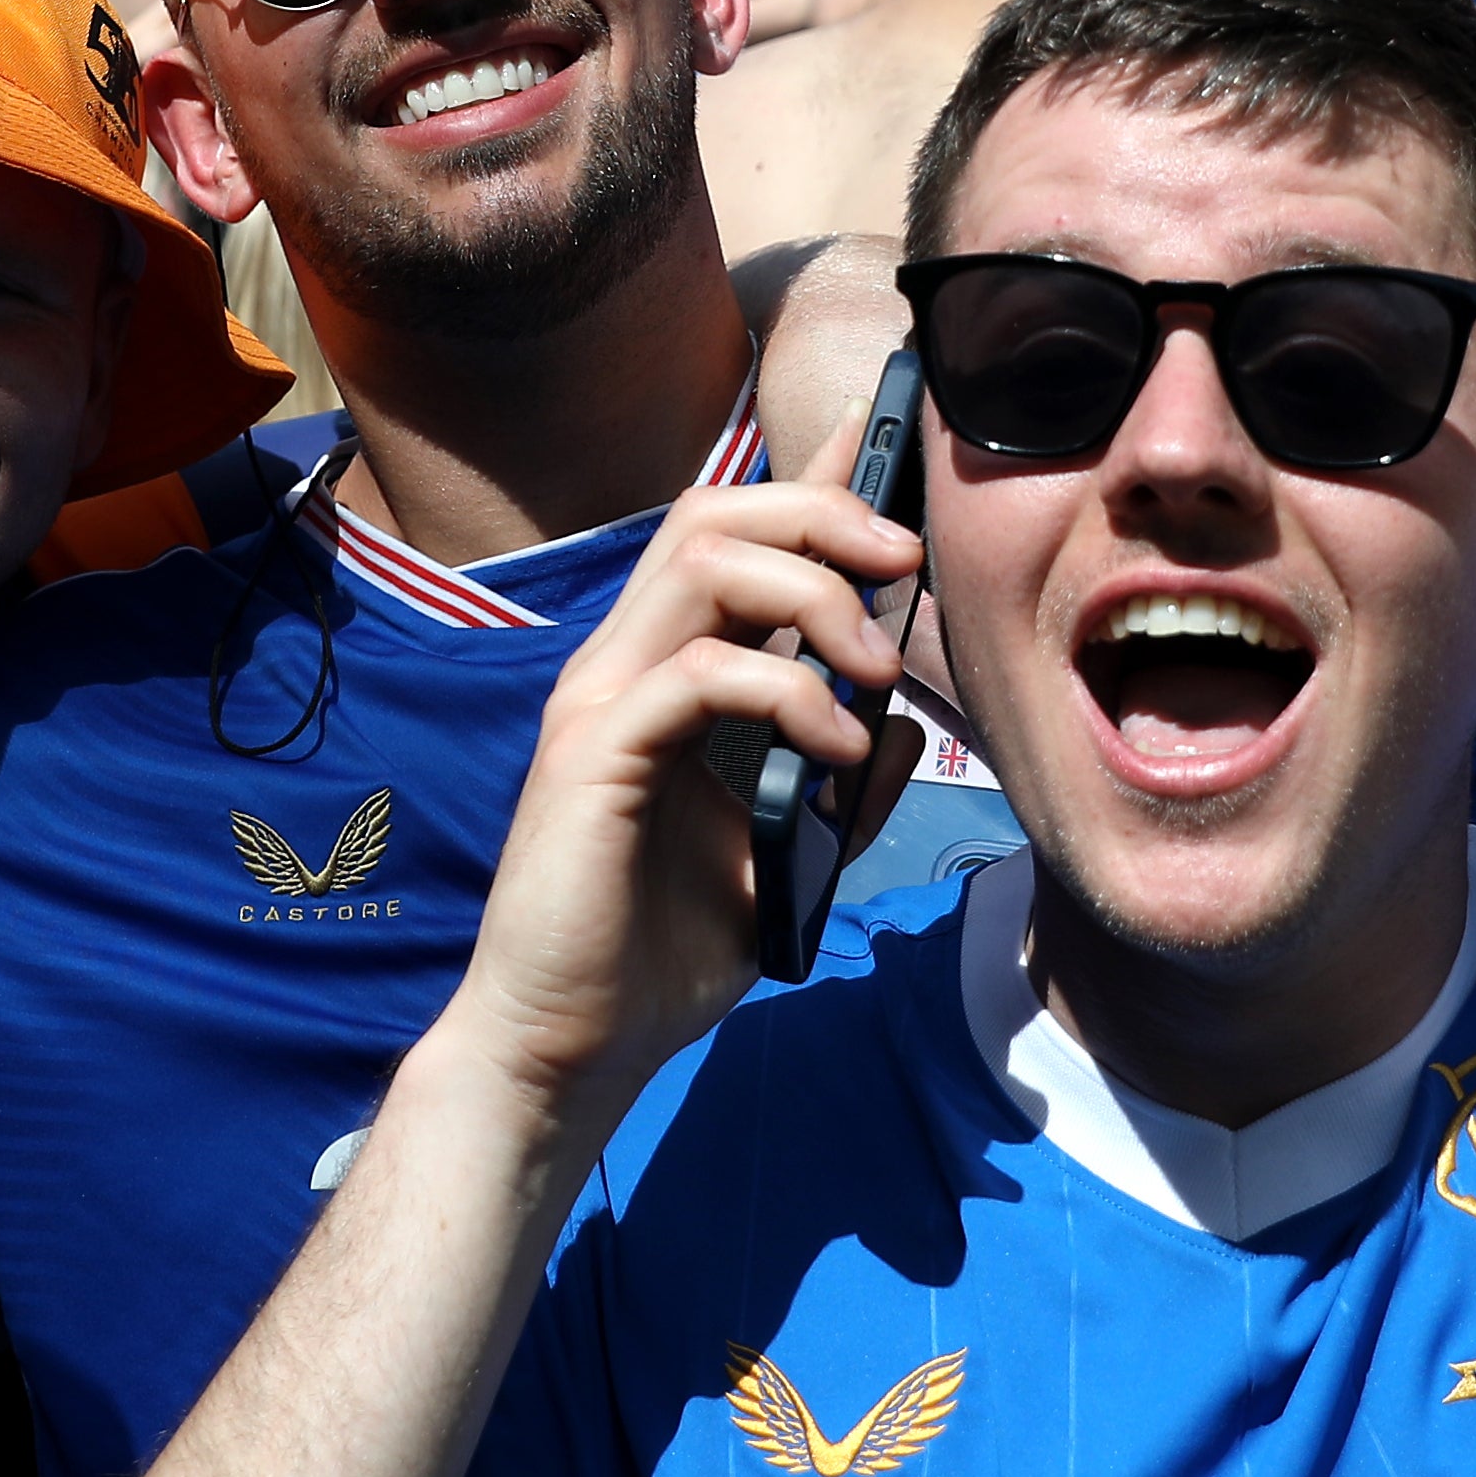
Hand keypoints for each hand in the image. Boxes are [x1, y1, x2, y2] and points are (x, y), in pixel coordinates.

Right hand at [437, 476, 917, 1131]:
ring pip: (703, 563)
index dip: (811, 477)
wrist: (569, 1047)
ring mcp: (600, 703)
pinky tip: (831, 750)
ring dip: (814, 593)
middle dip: (824, 513)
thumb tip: (902, 727)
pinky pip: (697, 673)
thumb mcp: (780, 856)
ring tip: (875, 670)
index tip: (884, 429)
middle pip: (713, 515)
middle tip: (906, 563)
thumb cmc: (655, 954)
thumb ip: (832, 785)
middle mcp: (623, 667)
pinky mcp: (593, 755)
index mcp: (662, 675)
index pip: (733, 538)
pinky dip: (785, 692)